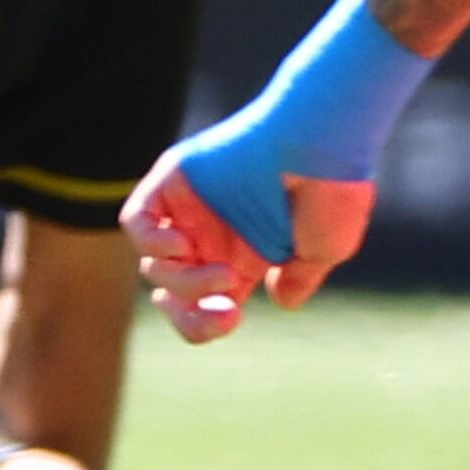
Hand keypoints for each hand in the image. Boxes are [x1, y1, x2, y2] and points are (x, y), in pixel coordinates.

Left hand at [123, 155, 374, 342]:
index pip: (203, 305)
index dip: (207, 323)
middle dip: (189, 315)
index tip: (232, 317)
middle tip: (224, 311)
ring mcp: (192, 208)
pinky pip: (137, 221)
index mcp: (243, 257)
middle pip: (172, 292)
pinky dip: (150, 242)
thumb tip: (281, 302)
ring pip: (154, 266)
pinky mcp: (175, 180)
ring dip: (185, 283)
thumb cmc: (332, 195)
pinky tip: (182, 246)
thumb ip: (297, 279)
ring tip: (225, 273)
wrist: (324, 146)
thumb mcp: (322, 251)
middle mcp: (214, 235)